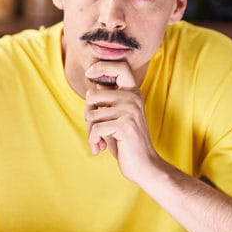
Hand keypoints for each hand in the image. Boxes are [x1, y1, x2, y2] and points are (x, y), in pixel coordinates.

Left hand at [82, 60, 159, 182]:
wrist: (144, 165)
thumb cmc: (126, 142)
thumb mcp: (117, 117)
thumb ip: (108, 101)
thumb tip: (94, 84)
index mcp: (132, 93)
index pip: (120, 66)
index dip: (101, 66)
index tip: (89, 73)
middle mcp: (133, 98)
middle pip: (92, 95)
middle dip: (87, 115)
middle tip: (95, 129)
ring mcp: (130, 110)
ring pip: (91, 115)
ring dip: (90, 132)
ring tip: (99, 141)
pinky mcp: (125, 125)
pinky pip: (95, 129)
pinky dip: (93, 141)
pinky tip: (99, 148)